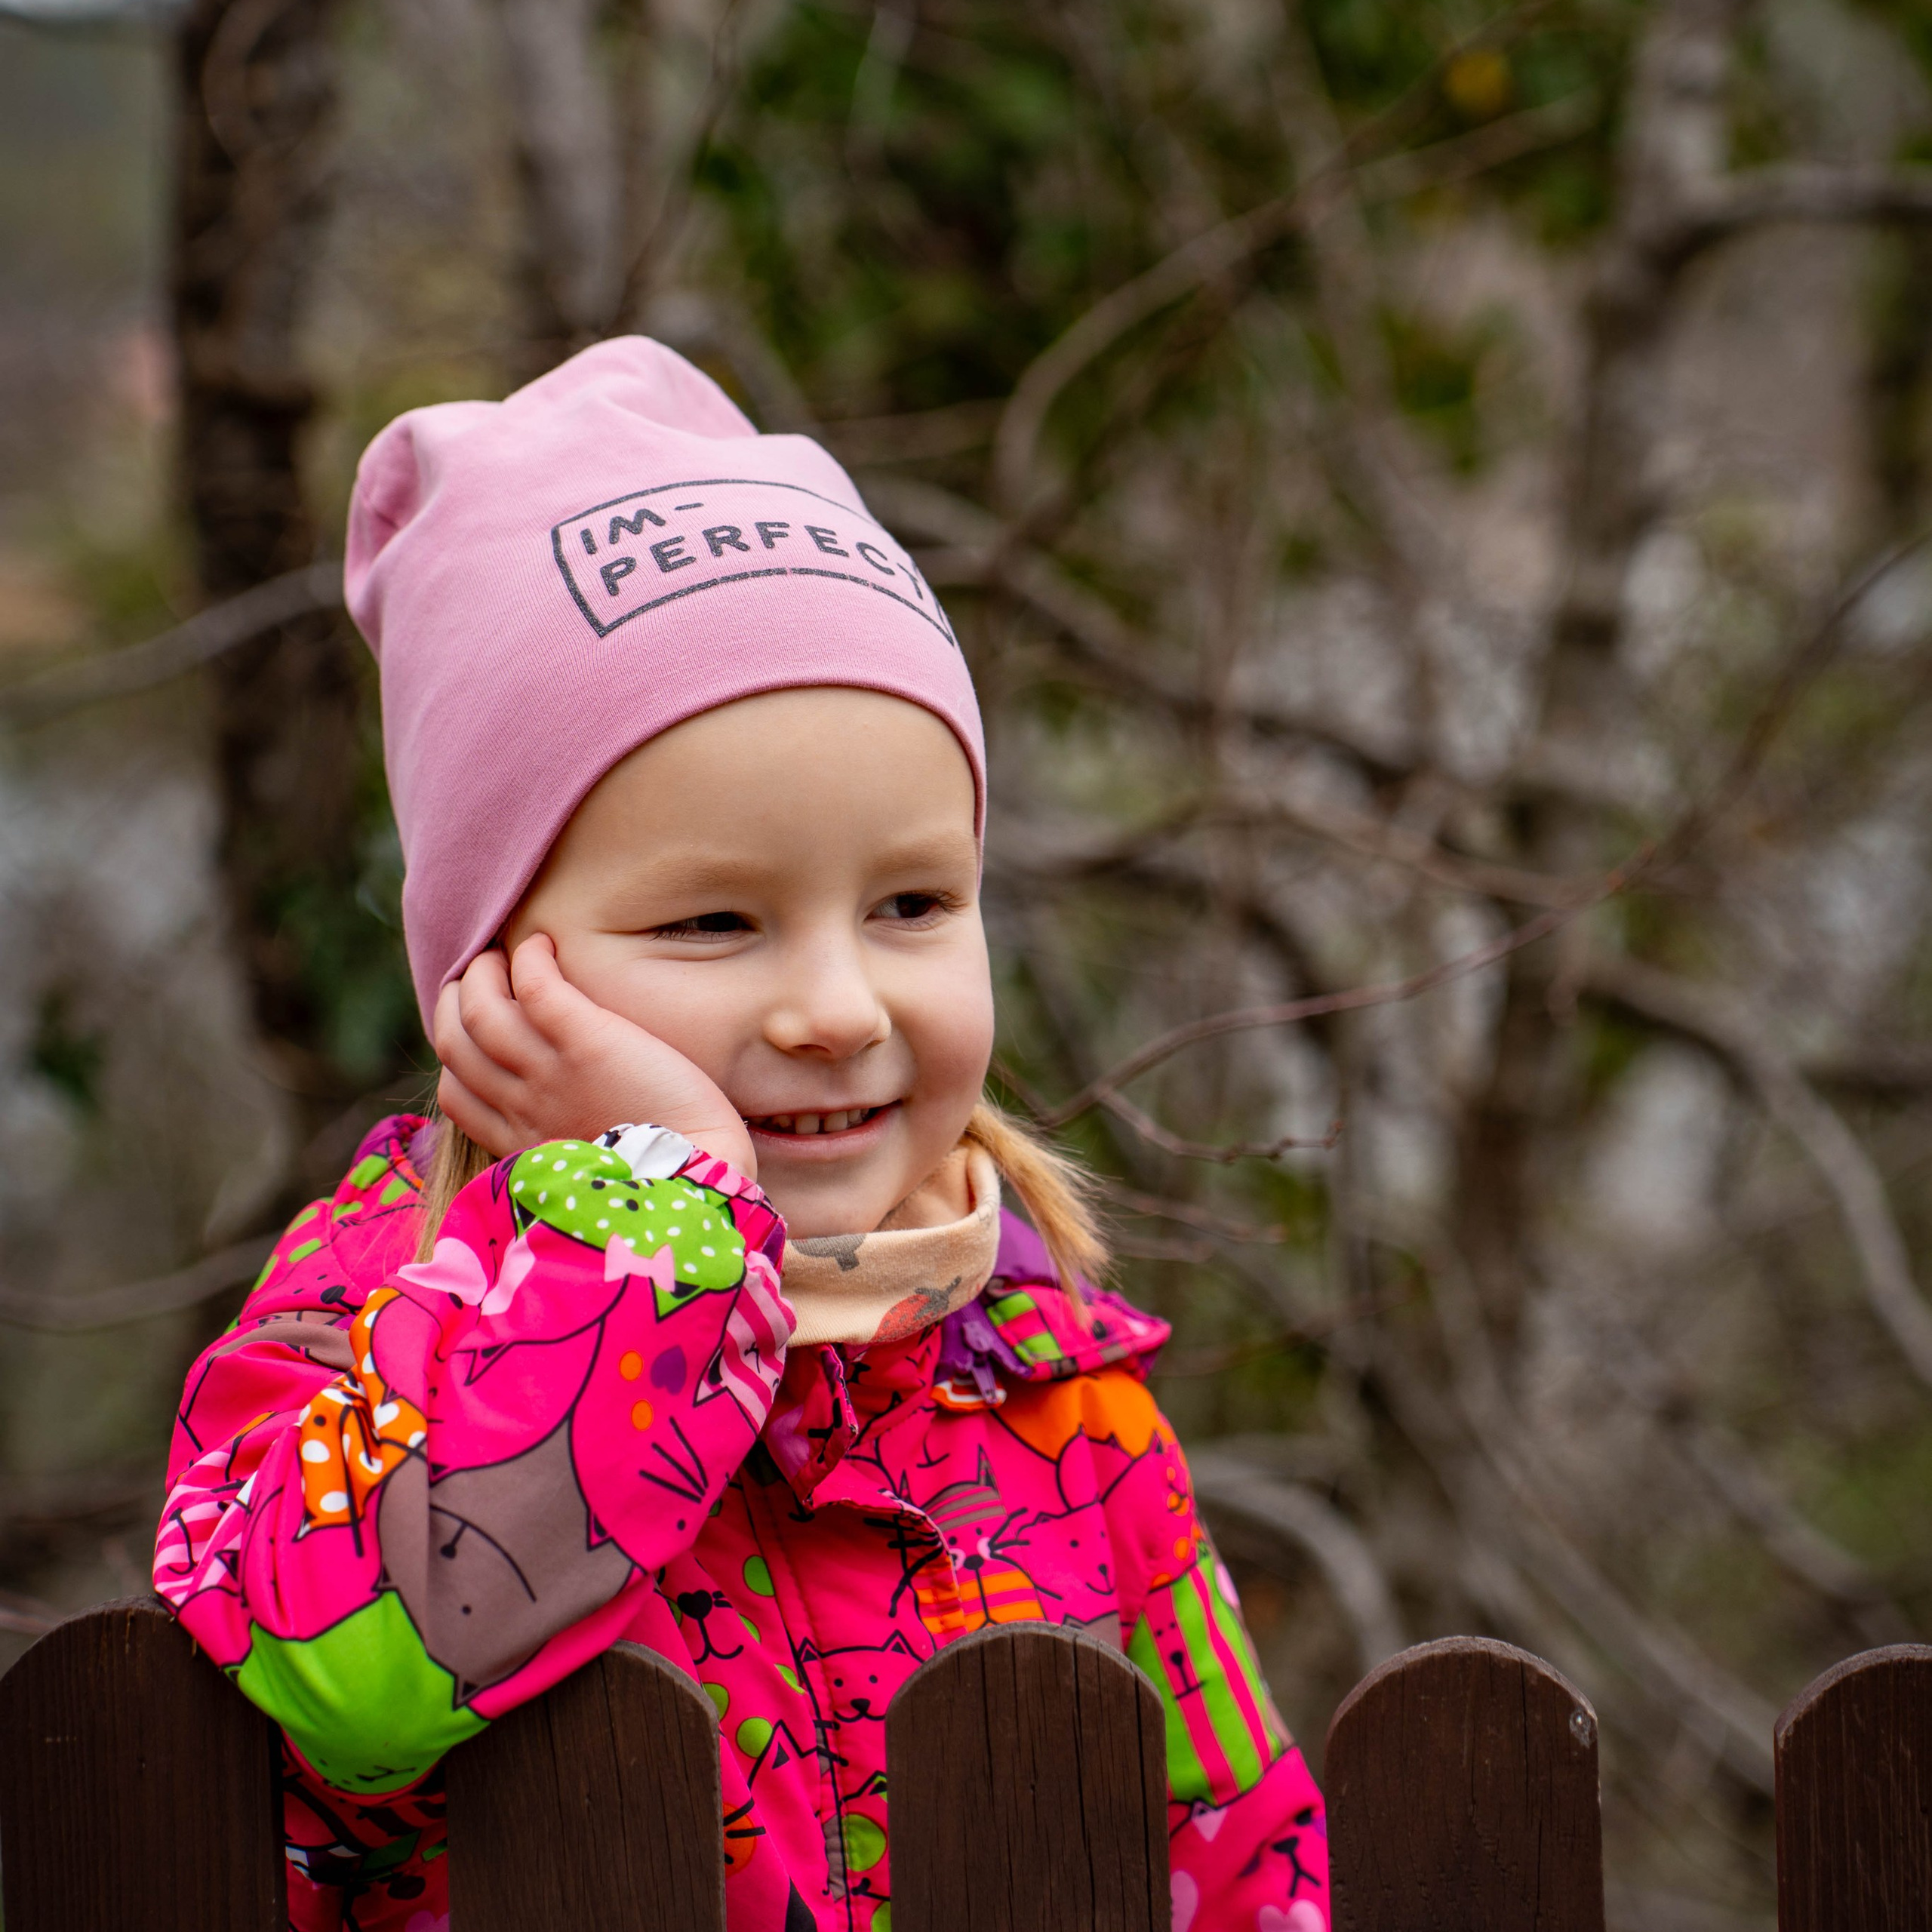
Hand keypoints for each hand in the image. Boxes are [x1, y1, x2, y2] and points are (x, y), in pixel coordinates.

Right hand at [433, 935, 756, 1177]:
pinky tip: (543, 944)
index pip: (454, 1092)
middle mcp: (523, 1105)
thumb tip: (569, 1121)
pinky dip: (530, 958)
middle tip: (477, 975)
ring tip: (501, 952)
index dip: (455, 1052)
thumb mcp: (585, 1170)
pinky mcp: (587, 1043)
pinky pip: (535, 986)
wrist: (693, 1182)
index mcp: (521, 1141)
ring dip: (482, 972)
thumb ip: (565, 1142)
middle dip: (454, 1001)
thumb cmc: (656, 1176)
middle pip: (453, 1042)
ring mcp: (549, 1072)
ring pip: (480, 1008)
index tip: (473, 1029)